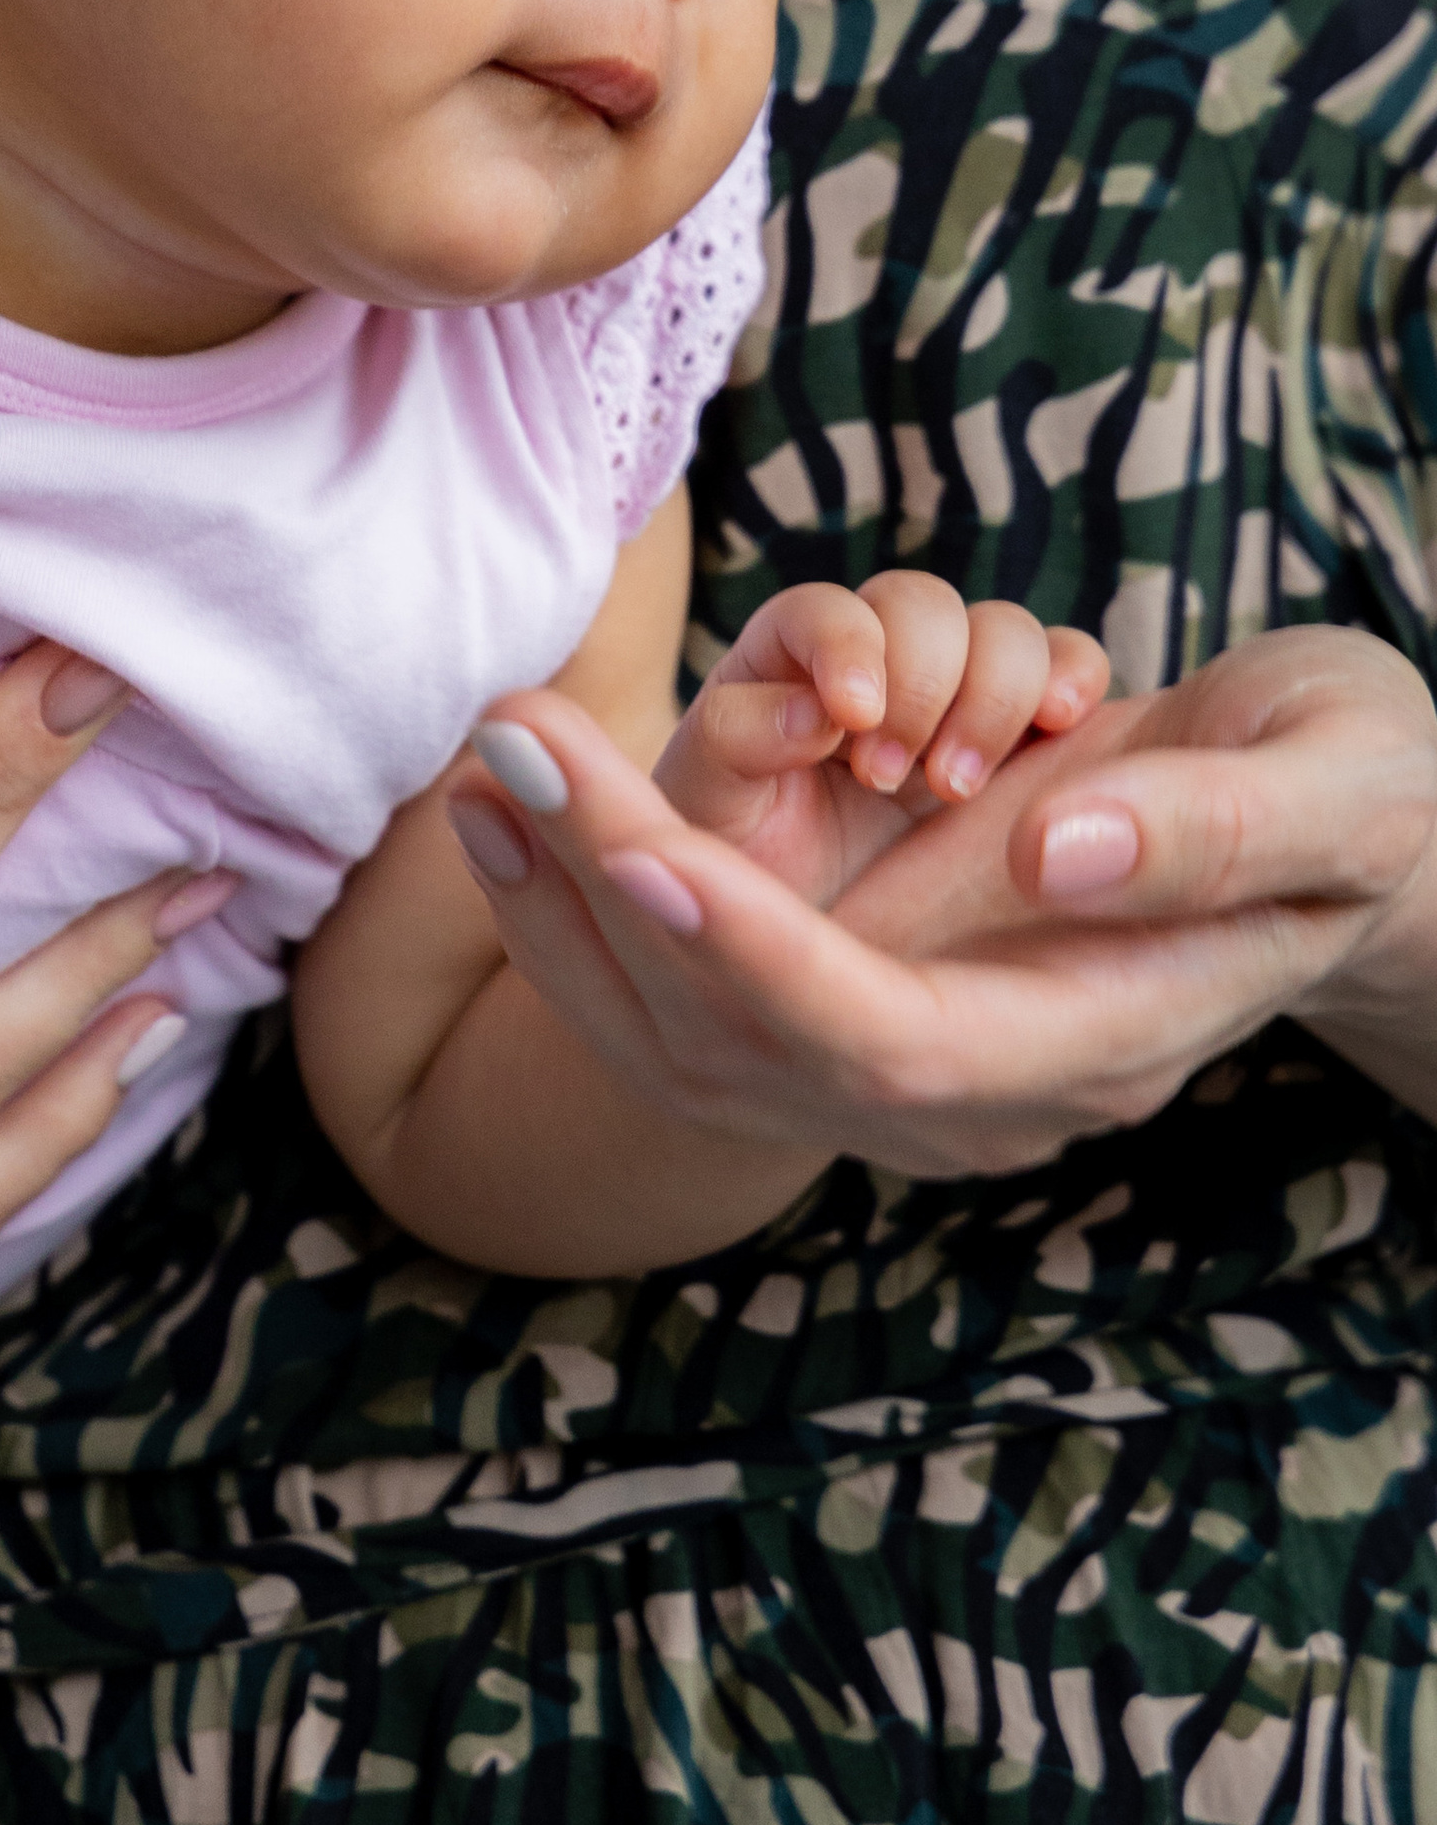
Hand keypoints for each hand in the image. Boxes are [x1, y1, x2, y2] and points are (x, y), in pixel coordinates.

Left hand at [450, 625, 1436, 1178]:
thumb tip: (1053, 856)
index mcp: (1101, 1037)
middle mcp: (995, 1083)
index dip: (751, 949)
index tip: (631, 838)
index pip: (884, 1035)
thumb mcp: (1335, 781)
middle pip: (756, 1043)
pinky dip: (593, 908)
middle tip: (511, 741)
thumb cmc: (1368, 786)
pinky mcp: (886, 997)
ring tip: (477, 775)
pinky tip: (516, 818)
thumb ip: (1209, 829)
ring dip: (570, 910)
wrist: (1374, 841)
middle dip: (615, 896)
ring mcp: (931, 1057)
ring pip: (698, 1040)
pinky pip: (701, 992)